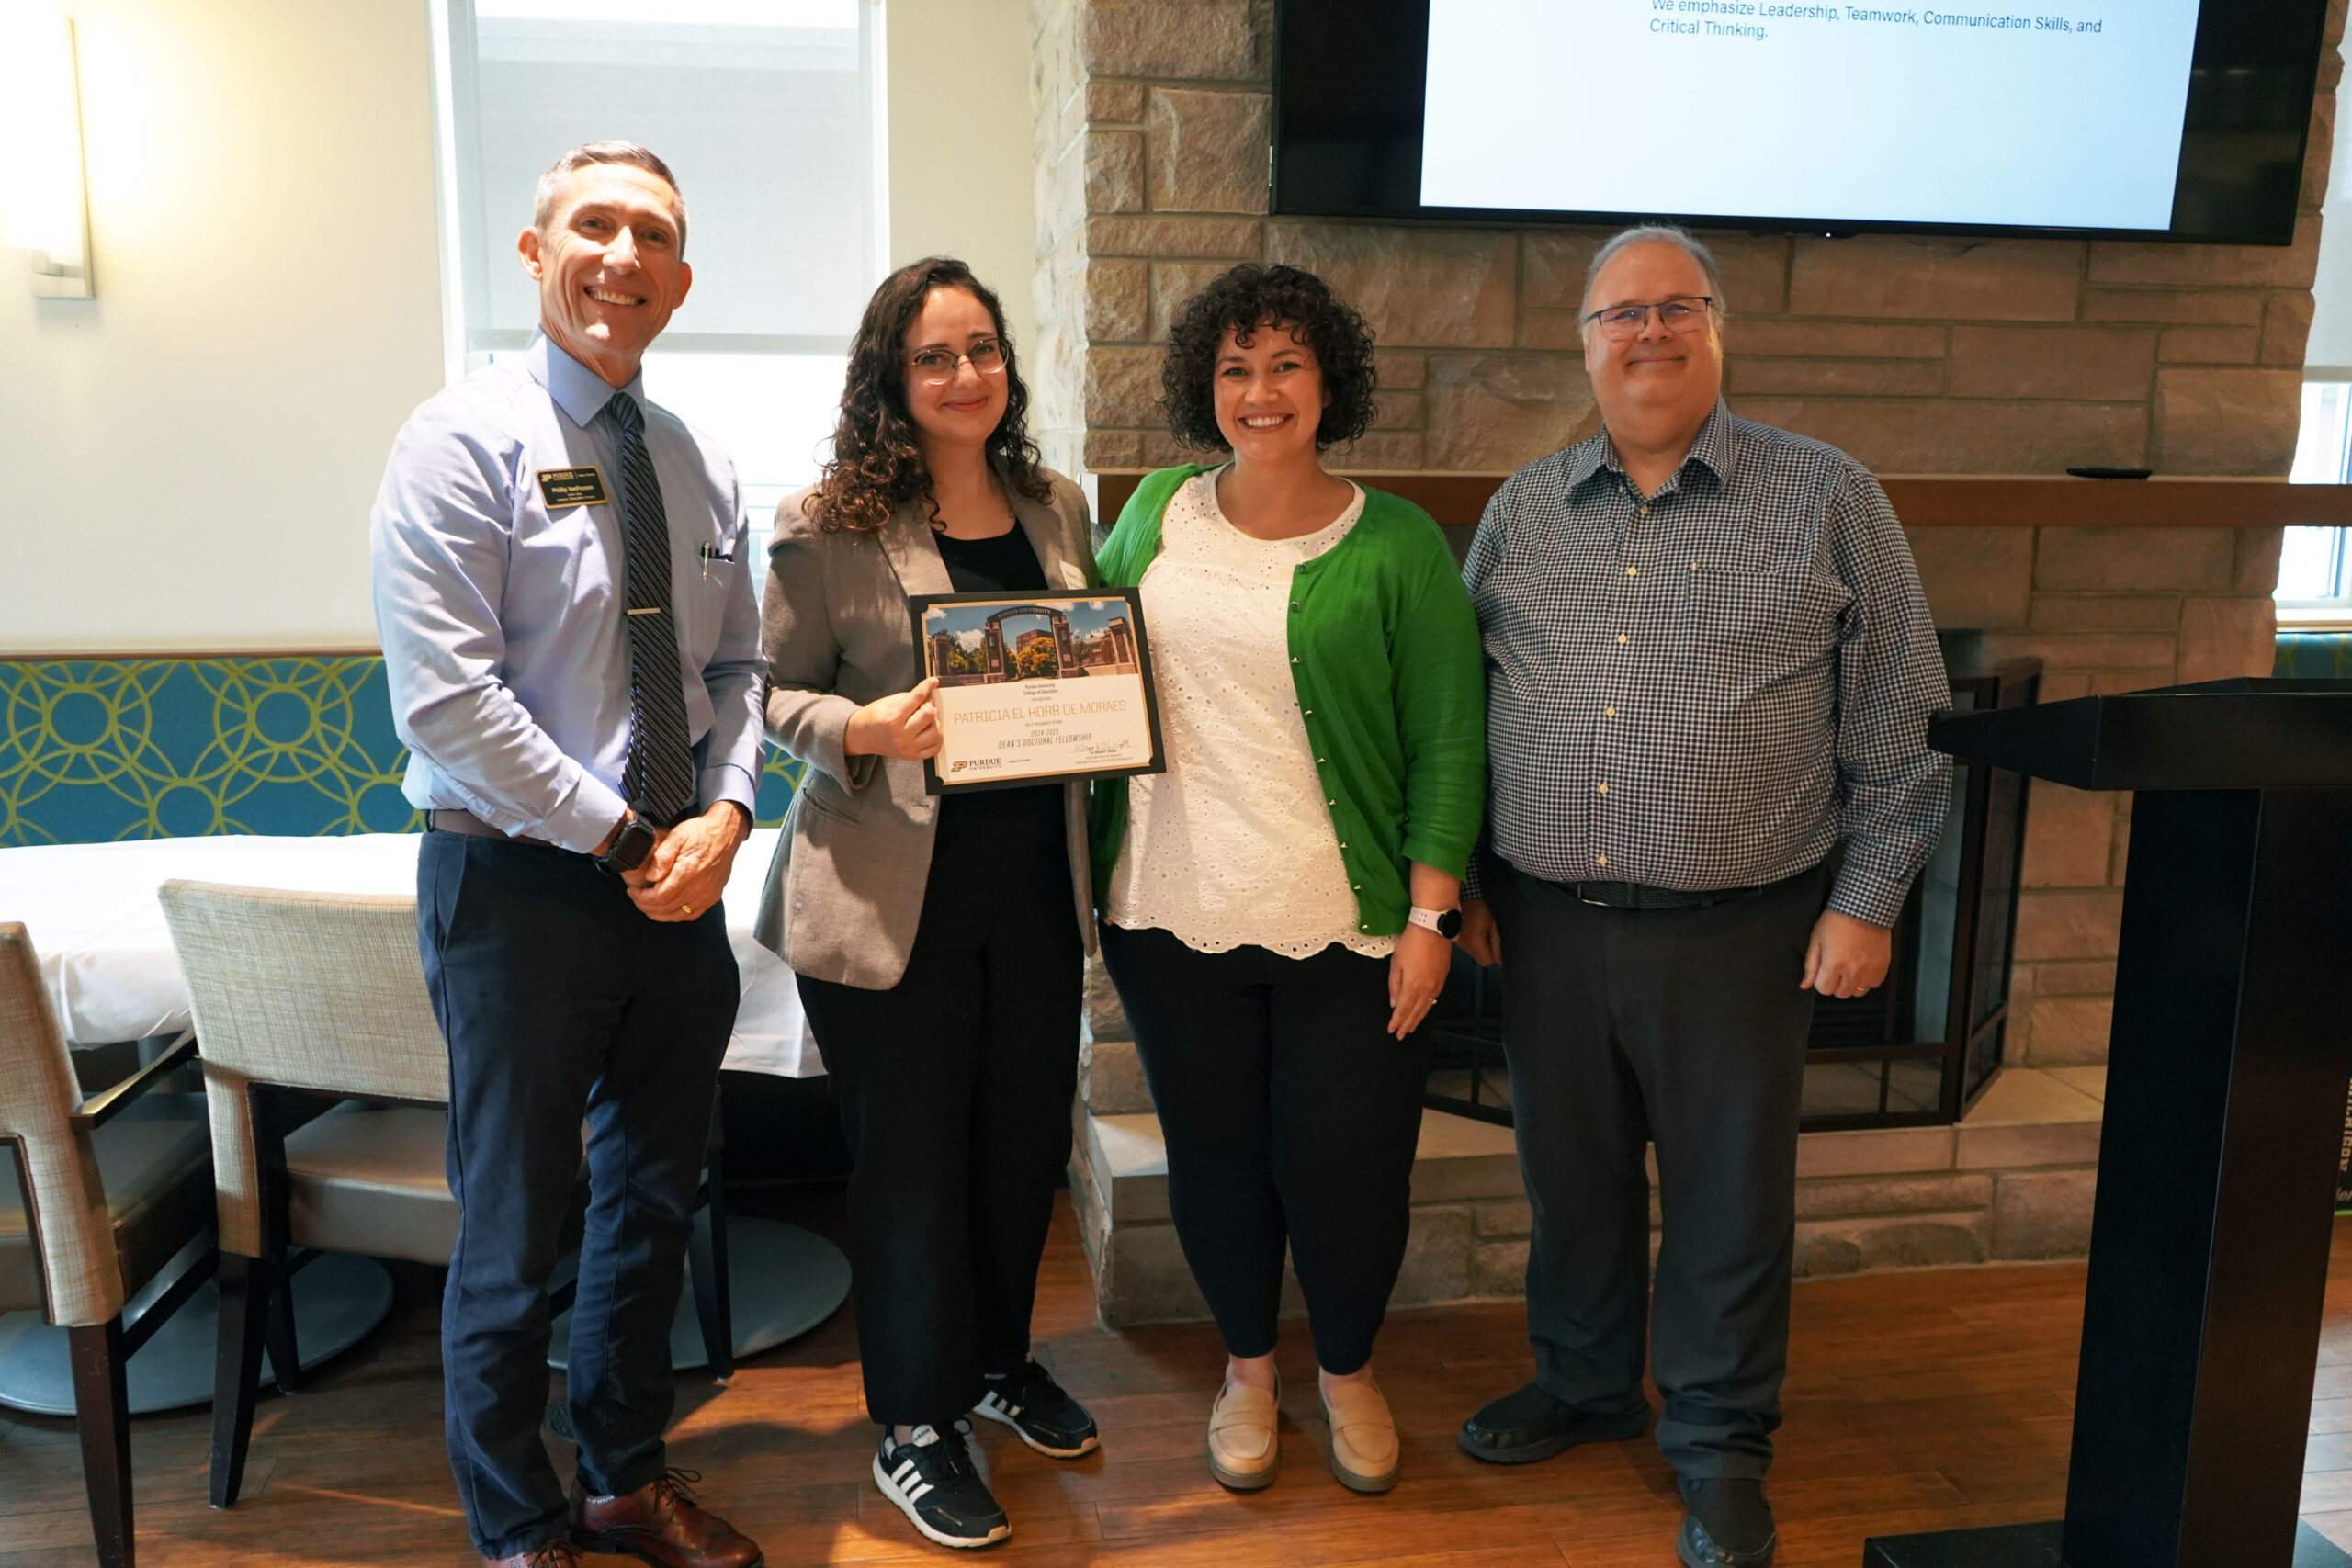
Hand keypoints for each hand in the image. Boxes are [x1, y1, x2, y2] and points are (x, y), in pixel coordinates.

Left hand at [629, 802, 748, 922]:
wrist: (725, 834)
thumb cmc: (702, 833)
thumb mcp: (678, 835)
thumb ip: (662, 856)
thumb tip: (651, 876)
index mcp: (688, 873)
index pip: (659, 897)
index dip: (641, 898)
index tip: (633, 891)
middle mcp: (699, 888)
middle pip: (665, 909)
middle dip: (645, 906)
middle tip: (636, 897)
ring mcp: (707, 895)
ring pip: (676, 915)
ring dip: (658, 913)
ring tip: (647, 903)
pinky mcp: (712, 897)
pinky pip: (690, 915)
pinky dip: (675, 915)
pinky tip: (666, 908)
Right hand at [844, 677, 941, 759]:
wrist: (862, 736)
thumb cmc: (874, 717)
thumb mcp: (888, 702)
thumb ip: (910, 697)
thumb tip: (930, 695)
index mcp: (892, 718)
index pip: (917, 698)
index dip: (927, 686)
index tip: (933, 681)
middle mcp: (900, 735)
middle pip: (929, 715)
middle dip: (929, 706)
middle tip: (924, 705)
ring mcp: (907, 748)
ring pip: (936, 732)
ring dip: (935, 722)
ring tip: (927, 719)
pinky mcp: (912, 756)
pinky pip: (935, 748)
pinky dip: (937, 738)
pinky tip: (930, 731)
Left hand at [1387, 925, 1451, 1038]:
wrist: (1433, 927)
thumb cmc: (1411, 942)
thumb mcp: (1396, 962)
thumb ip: (1394, 984)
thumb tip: (1394, 1002)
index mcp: (1413, 986)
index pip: (1403, 1009)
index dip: (1397, 1021)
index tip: (1392, 1031)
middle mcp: (1427, 988)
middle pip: (1416, 1012)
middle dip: (1407, 1024)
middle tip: (1401, 1035)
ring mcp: (1437, 983)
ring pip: (1427, 1007)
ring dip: (1418, 1018)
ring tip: (1411, 1027)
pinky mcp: (1443, 977)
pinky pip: (1435, 998)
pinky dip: (1428, 1007)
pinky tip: (1424, 1010)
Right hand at [1456, 897, 1500, 967]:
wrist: (1460, 897)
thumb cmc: (1478, 908)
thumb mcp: (1493, 924)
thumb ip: (1497, 943)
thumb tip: (1500, 961)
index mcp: (1475, 944)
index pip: (1487, 962)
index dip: (1494, 955)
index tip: (1495, 942)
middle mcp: (1464, 946)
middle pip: (1479, 958)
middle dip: (1487, 949)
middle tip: (1488, 933)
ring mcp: (1458, 943)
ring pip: (1473, 952)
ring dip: (1479, 944)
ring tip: (1480, 928)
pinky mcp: (1454, 939)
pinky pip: (1467, 946)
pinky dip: (1472, 940)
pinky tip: (1472, 928)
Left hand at [1800, 909, 1892, 998]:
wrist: (1864, 907)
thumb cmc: (1837, 920)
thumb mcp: (1817, 939)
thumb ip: (1810, 965)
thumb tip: (1804, 985)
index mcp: (1835, 963)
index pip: (1824, 989)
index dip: (1821, 980)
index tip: (1824, 969)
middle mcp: (1854, 969)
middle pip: (1841, 993)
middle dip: (1835, 983)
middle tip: (1837, 966)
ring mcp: (1870, 969)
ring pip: (1858, 991)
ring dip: (1851, 982)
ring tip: (1850, 965)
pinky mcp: (1883, 965)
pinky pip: (1873, 984)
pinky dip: (1867, 979)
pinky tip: (1862, 965)